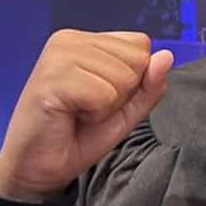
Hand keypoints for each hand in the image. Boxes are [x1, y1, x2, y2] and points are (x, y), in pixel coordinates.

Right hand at [0, 30, 173, 201]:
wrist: (39, 166)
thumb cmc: (79, 135)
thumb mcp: (126, 110)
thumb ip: (149, 85)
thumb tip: (166, 56)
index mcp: (87, 41)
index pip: (141, 44)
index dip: (133, 79)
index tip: (102, 97)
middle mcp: (70, 39)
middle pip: (137, 60)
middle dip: (122, 94)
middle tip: (88, 108)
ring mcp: (58, 55)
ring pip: (123, 77)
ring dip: (107, 106)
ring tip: (79, 111)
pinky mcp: (51, 77)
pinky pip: (104, 94)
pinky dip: (94, 114)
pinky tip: (69, 115)